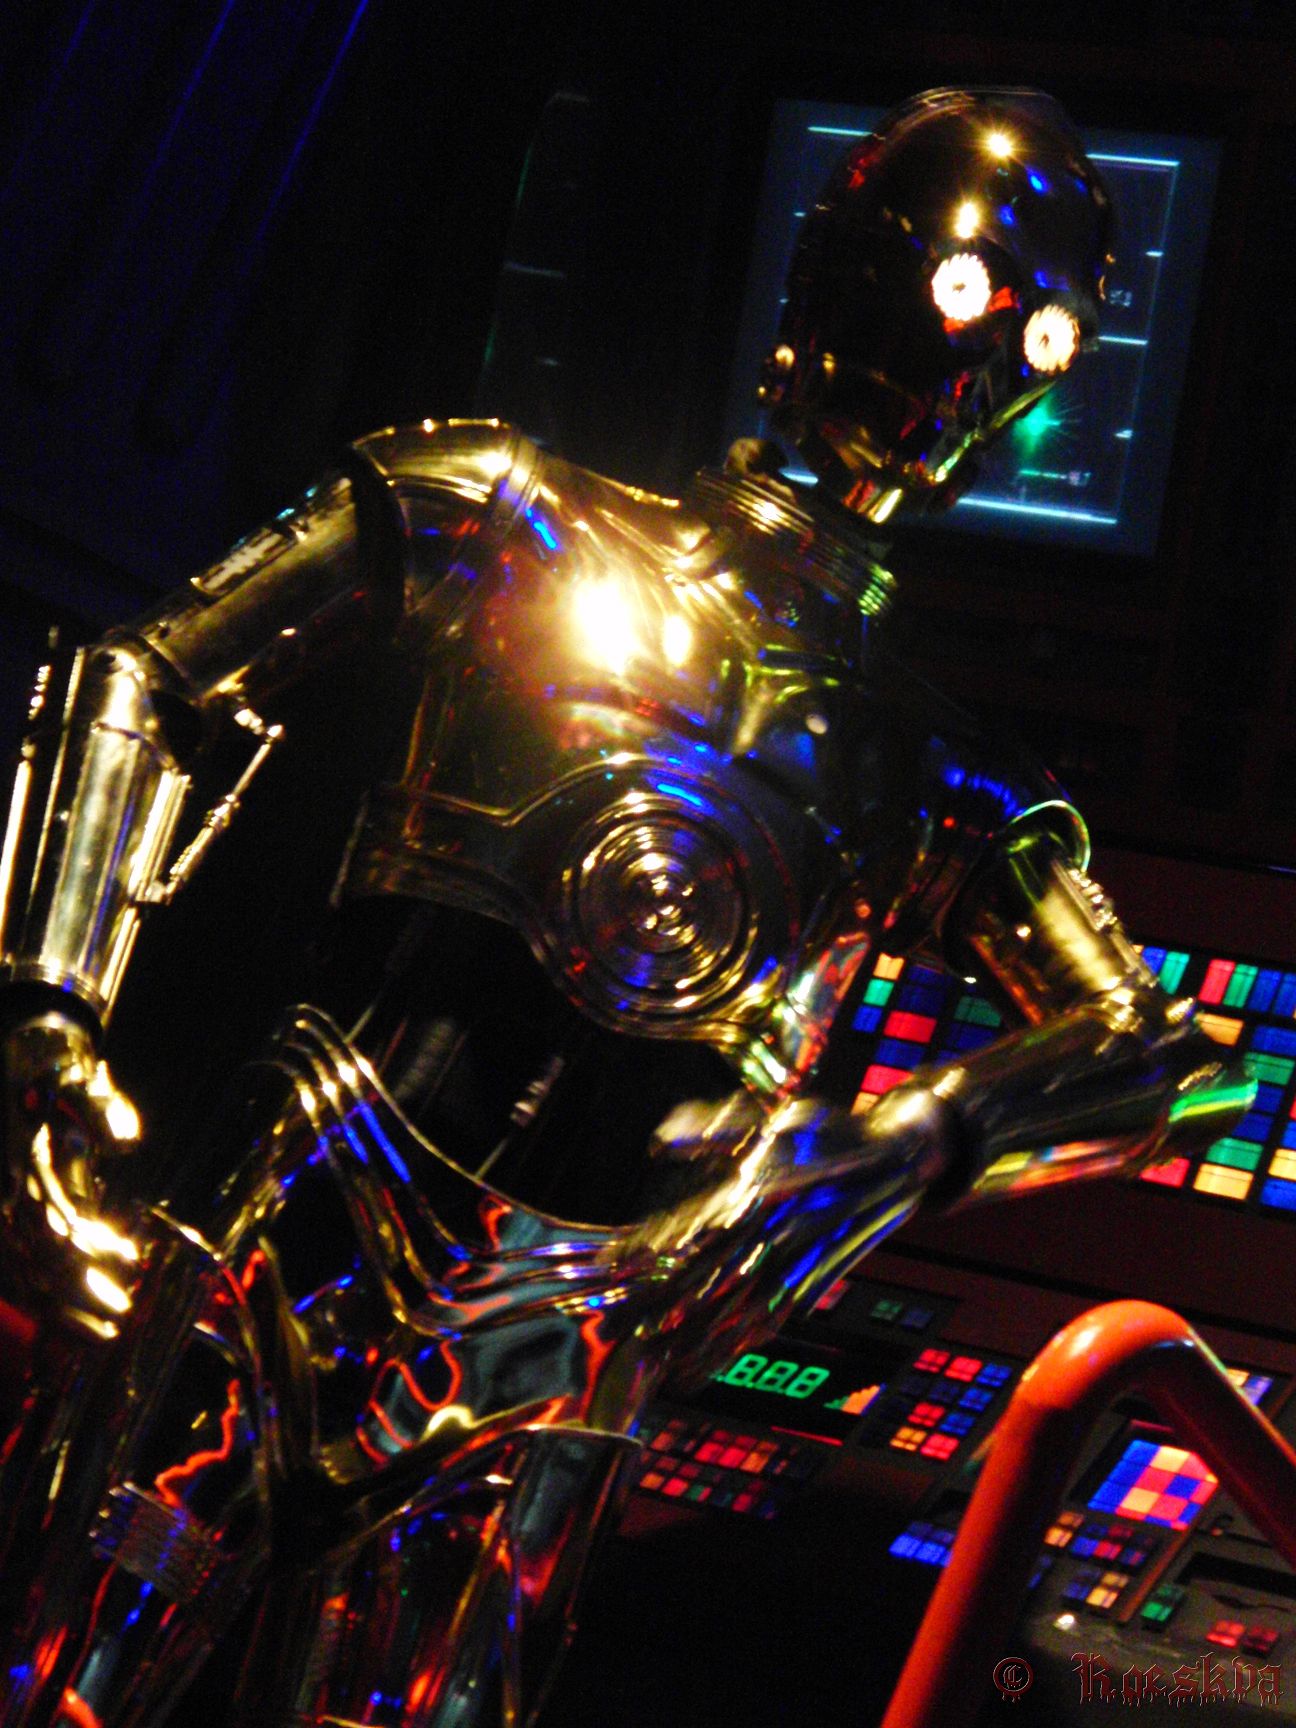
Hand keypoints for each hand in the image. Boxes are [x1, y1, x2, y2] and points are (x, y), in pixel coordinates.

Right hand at [1, 1011, 144, 1335]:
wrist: (24, 1066)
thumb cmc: (55, 1078)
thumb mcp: (82, 1086)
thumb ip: (106, 1111)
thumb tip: (127, 1143)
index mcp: (31, 1169)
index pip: (55, 1221)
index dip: (87, 1249)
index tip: (123, 1266)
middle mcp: (18, 1198)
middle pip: (44, 1257)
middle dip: (79, 1292)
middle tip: (119, 1319)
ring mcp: (16, 1213)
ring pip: (32, 1273)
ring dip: (67, 1308)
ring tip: (106, 1335)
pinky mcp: (22, 1219)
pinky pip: (26, 1272)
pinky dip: (50, 1303)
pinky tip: (77, 1328)